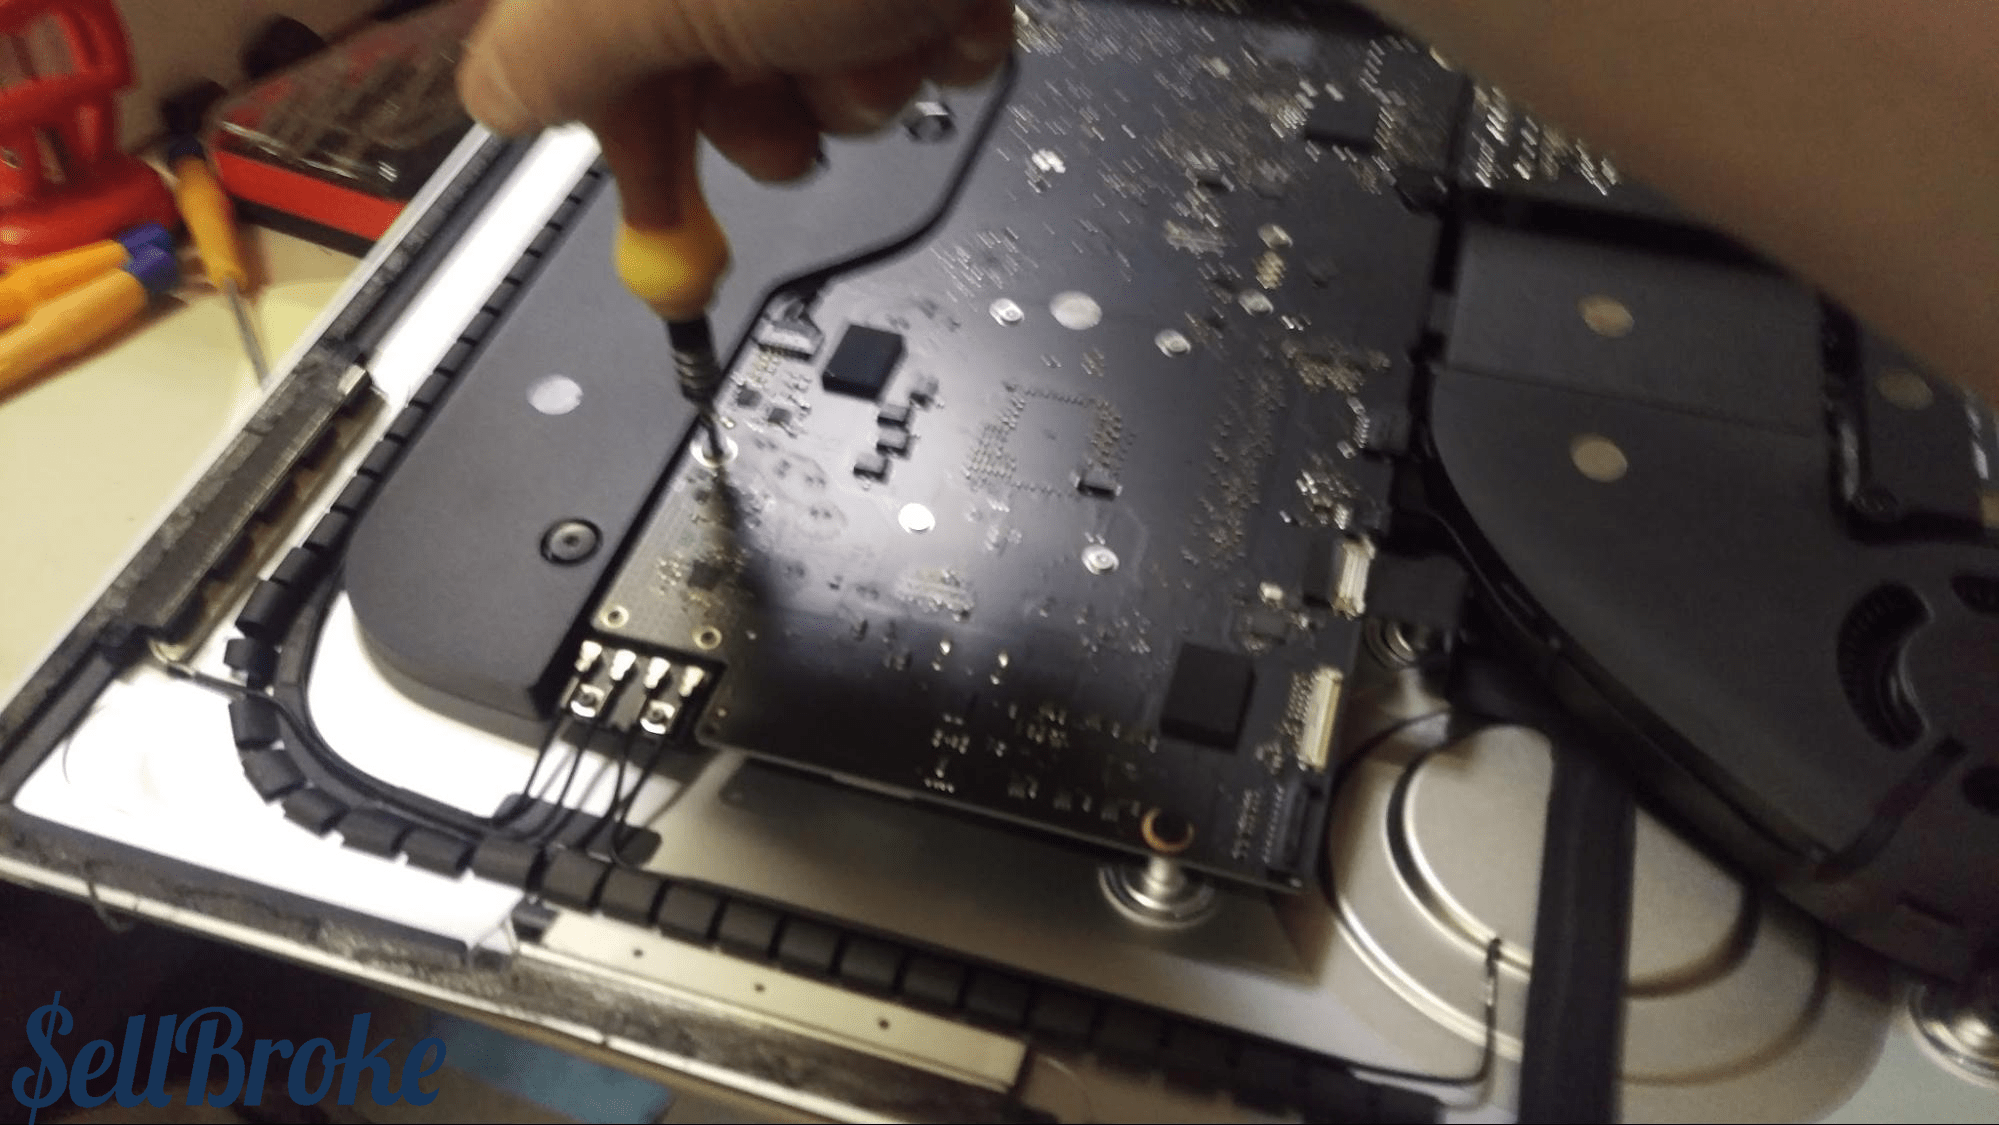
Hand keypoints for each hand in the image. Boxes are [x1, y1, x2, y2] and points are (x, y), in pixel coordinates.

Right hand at [457, 0, 1015, 183]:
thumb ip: (554, 47)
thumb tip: (496, 96)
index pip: (585, 37)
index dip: (627, 122)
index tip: (657, 201)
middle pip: (712, 62)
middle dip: (758, 110)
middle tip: (777, 111)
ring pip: (828, 67)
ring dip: (858, 81)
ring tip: (877, 26)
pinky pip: (925, 42)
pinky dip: (938, 44)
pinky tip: (943, 4)